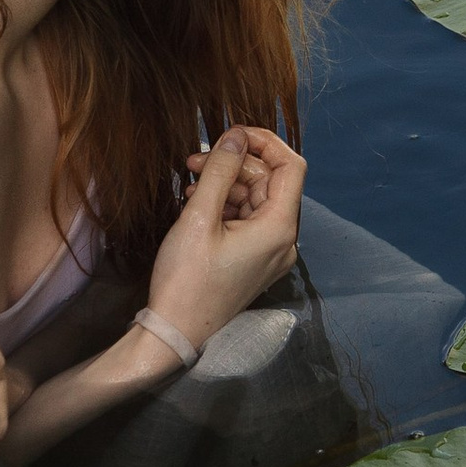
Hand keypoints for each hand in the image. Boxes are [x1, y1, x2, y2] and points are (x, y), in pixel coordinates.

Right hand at [142, 126, 305, 360]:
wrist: (175, 332)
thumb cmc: (186, 279)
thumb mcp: (199, 218)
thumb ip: (220, 172)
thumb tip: (235, 136)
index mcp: (279, 228)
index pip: (290, 167)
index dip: (265, 142)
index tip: (231, 133)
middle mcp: (284, 241)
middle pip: (270, 182)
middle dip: (235, 164)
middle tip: (194, 160)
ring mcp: (271, 254)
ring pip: (256, 200)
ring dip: (227, 184)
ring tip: (189, 181)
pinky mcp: (255, 262)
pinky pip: (248, 221)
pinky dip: (226, 205)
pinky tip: (196, 201)